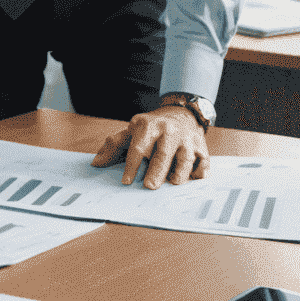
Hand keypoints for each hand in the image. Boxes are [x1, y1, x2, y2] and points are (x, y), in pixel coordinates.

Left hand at [91, 105, 209, 187]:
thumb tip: (96, 163)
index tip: (126, 181)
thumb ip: (114, 146)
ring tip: (172, 183)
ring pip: (184, 159)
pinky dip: (199, 172)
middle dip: (156, 172)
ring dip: (179, 173)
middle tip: (149, 186)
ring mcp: (187, 139)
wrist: (180, 114)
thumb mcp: (132, 132)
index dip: (131, 165)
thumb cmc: (152, 128)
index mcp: (149, 126)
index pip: (139, 147)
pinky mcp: (202, 147)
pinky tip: (194, 179)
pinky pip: (203, 162)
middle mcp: (169, 131)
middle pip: (162, 154)